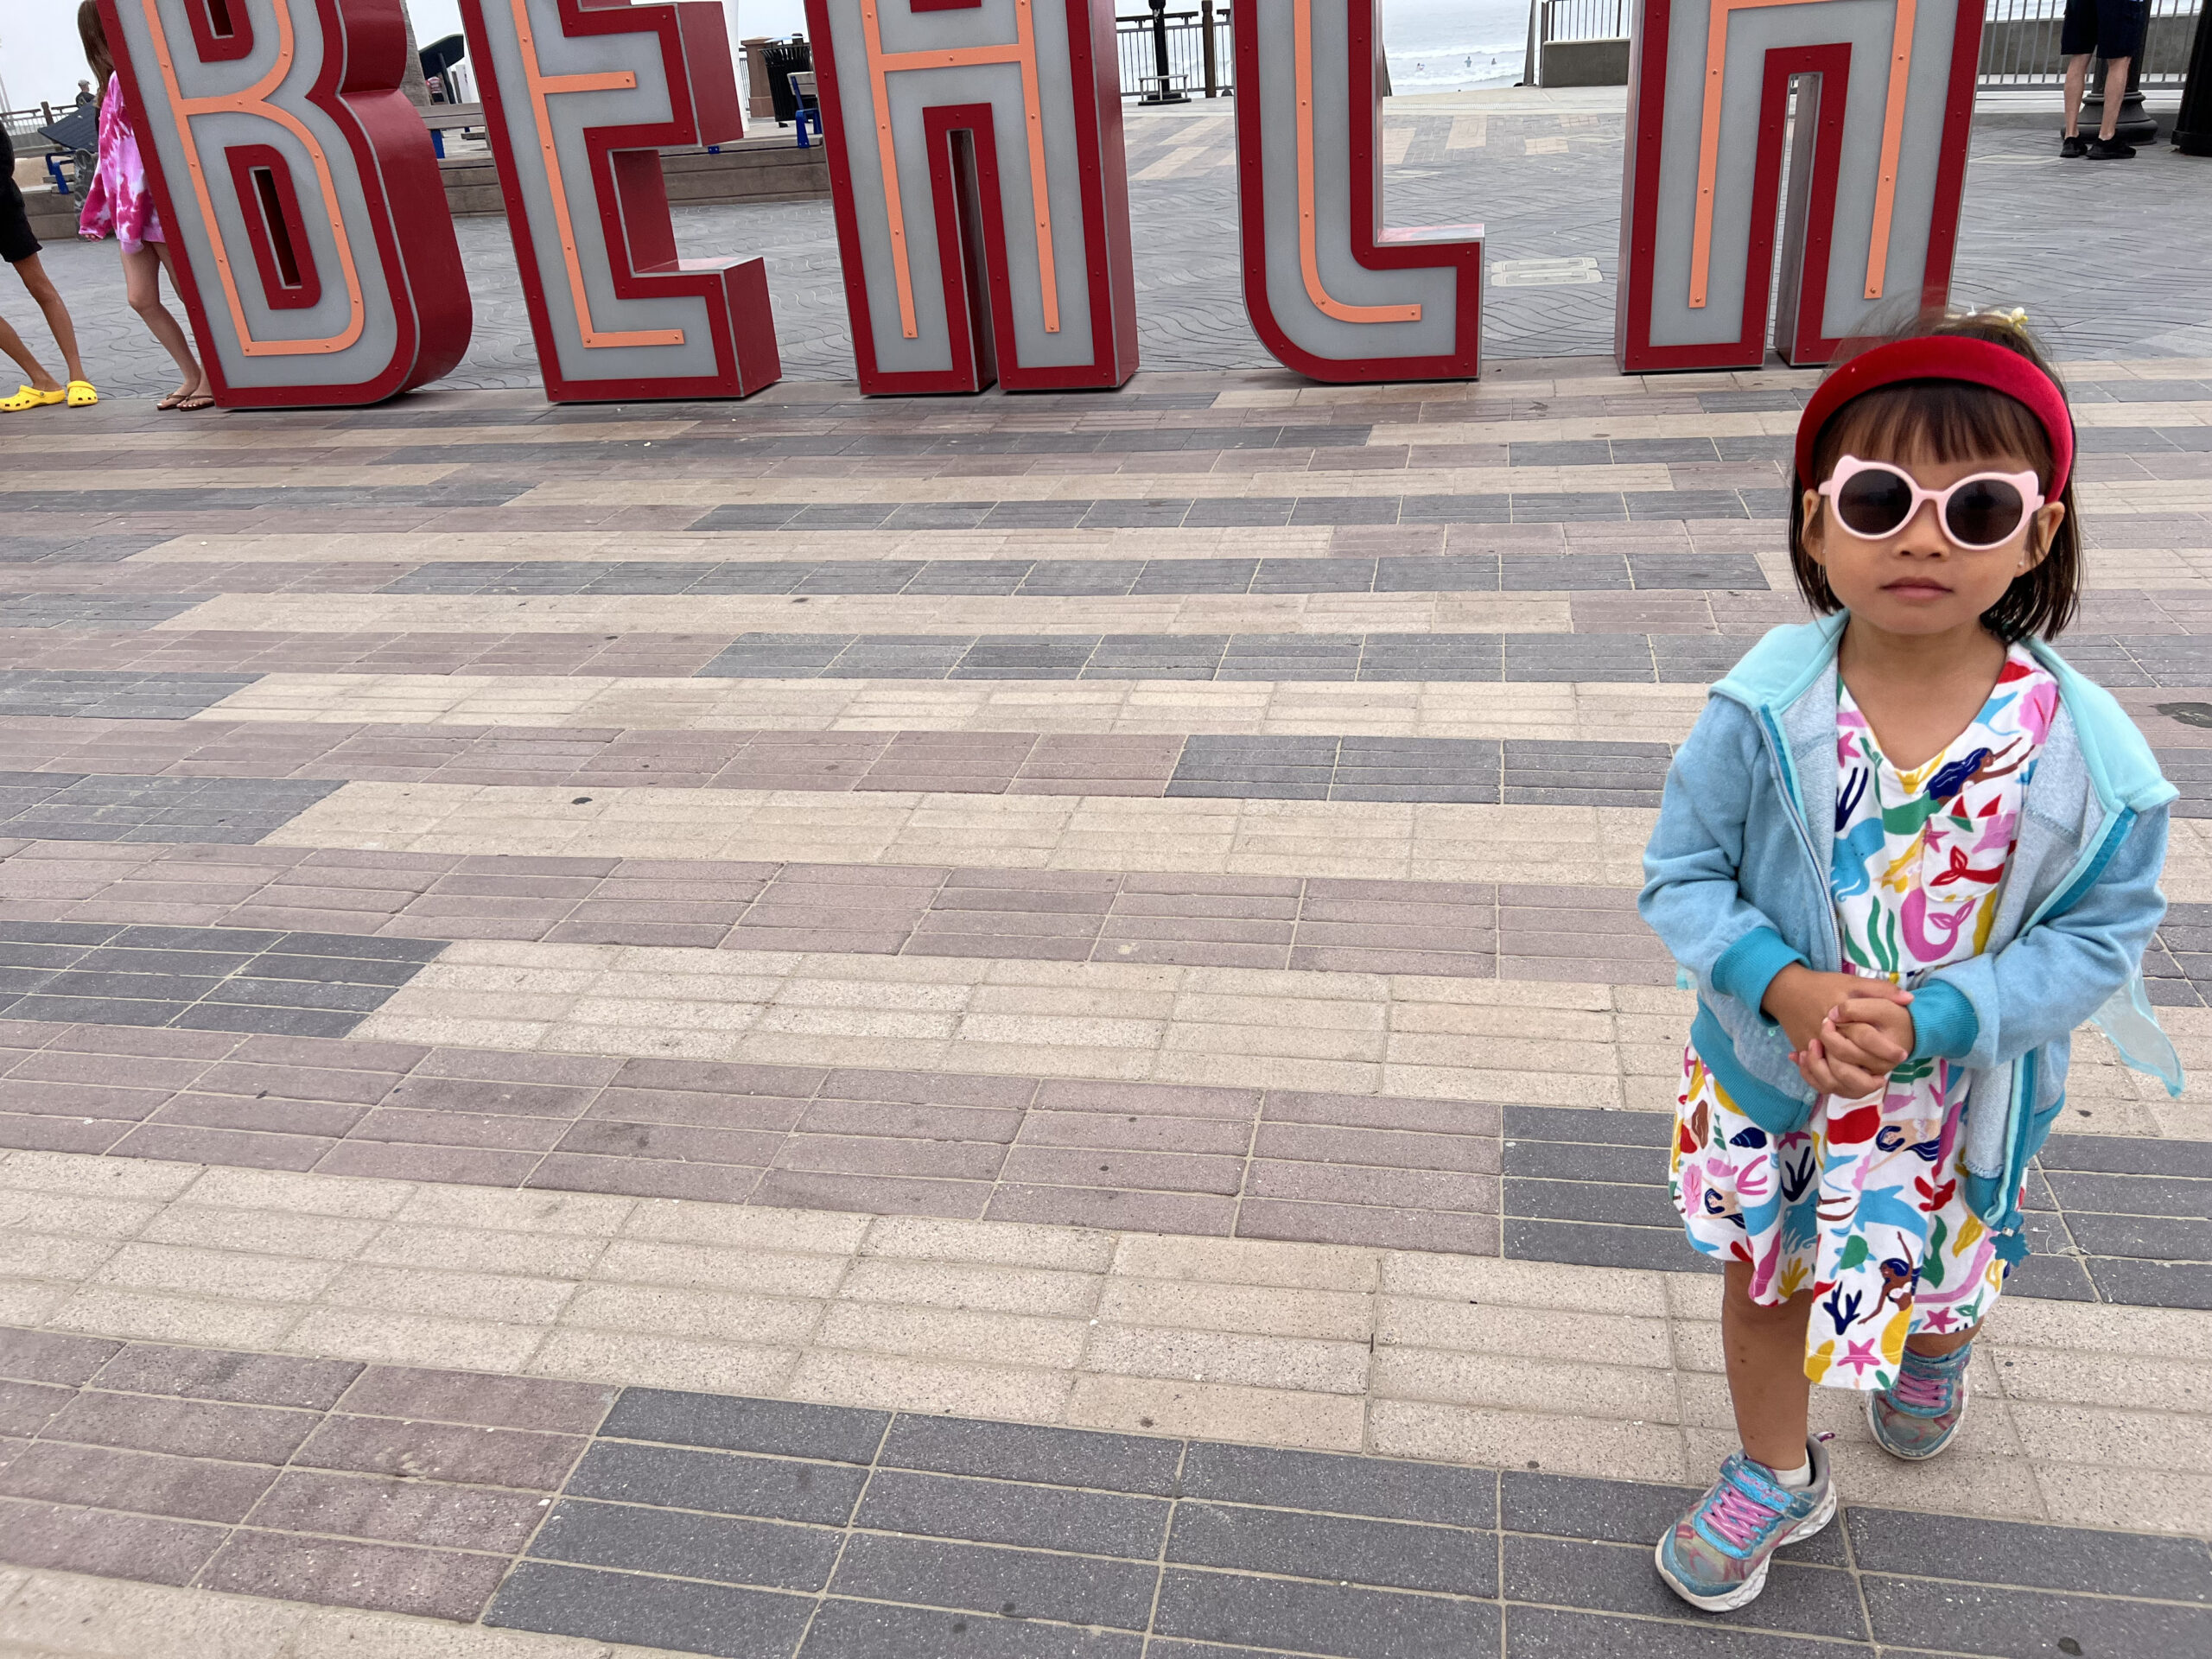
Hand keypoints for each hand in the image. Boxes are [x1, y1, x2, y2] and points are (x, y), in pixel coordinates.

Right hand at [1761, 966, 1912, 1098]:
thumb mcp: (1852, 982)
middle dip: (1869, 1077)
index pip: (1865, 1038)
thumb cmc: (1823, 986)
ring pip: (1831, 1078)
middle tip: (1885, 1076)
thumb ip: (1881, 989)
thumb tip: (1910, 1000)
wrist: (1786, 991)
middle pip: (1847, 1066)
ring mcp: (1813, 1047)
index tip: (1902, 1055)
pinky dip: (1832, 1084)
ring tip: (1870, 1083)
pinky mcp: (1804, 1053)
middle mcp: (1825, 1036)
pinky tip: (1849, 1082)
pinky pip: (1817, 1077)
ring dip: (1851, 1084)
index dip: (1885, 1049)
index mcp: (1840, 1017)